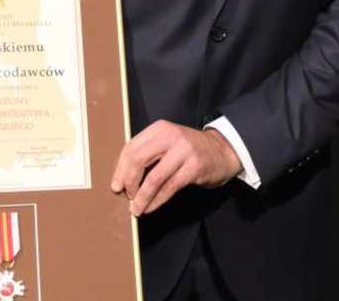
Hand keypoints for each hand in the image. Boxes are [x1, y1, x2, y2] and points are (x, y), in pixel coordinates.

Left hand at [110, 120, 241, 215]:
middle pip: (138, 160)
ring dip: (142, 197)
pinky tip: (150, 207)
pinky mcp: (194, 167)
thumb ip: (148, 154)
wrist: (222, 150)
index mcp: (159, 129)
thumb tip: (123, 178)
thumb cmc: (189, 150)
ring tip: (136, 209)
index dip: (120, 169)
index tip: (116, 185)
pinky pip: (169, 188)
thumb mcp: (167, 143)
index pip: (131, 148)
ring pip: (153, 178)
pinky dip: (156, 201)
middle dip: (129, 182)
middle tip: (126, 196)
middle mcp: (170, 136)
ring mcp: (183, 151)